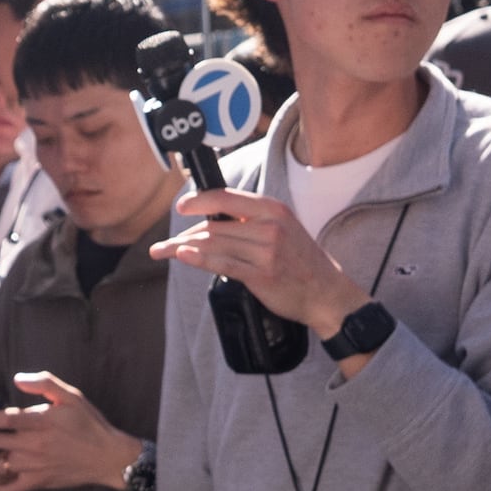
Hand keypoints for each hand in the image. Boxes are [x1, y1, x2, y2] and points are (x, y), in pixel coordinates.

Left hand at [0, 371, 144, 490]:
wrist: (108, 457)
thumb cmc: (89, 424)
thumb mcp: (71, 396)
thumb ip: (44, 383)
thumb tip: (17, 378)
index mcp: (39, 422)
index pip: (1, 420)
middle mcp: (33, 446)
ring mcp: (33, 467)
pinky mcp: (37, 483)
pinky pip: (9, 490)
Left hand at [151, 189, 365, 336]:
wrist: (326, 293)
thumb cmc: (301, 260)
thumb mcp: (283, 228)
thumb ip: (251, 221)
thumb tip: (211, 219)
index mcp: (273, 209)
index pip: (227, 198)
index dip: (199, 200)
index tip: (181, 206)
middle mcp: (269, 226)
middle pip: (214, 226)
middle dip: (184, 234)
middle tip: (166, 243)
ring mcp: (266, 251)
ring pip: (213, 243)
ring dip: (182, 247)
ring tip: (163, 251)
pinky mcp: (261, 275)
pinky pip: (223, 263)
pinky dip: (199, 258)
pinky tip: (182, 256)